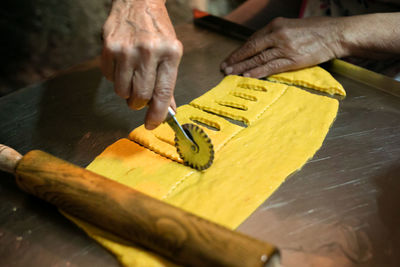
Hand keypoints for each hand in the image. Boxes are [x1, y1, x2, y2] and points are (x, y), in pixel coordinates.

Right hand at [101, 0, 182, 129]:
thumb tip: (167, 110)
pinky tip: (122, 65)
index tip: (152, 124)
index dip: (157, 114)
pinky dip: (115, 78)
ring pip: (122, 91)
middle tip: (140, 98)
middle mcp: (149, 51)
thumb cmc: (158, 30)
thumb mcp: (171, 52)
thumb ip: (168, 82)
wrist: (138, 1)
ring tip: (132, 77)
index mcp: (170, 53)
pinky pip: (109, 78)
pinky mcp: (109, 47)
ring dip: (126, 92)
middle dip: (139, 104)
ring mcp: (127, 49)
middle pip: (141, 97)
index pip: (163, 94)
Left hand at [221, 16, 346, 77]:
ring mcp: (285, 47)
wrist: (336, 34)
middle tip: (224, 67)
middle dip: (236, 59)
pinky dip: (258, 72)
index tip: (231, 58)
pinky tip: (248, 76)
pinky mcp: (293, 59)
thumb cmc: (315, 30)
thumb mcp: (292, 26)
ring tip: (231, 74)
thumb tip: (261, 47)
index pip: (252, 39)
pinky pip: (271, 66)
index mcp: (276, 25)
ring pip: (258, 58)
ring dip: (243, 67)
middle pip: (251, 48)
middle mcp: (278, 34)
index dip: (240, 50)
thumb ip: (276, 35)